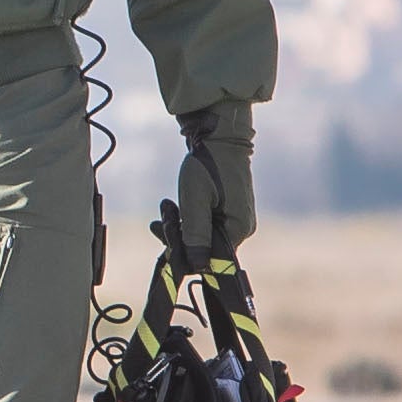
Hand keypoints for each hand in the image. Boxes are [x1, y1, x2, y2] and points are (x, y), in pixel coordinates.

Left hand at [173, 105, 256, 249]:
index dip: (186, 254)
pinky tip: (171, 206)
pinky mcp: (226, 210)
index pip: (211, 259)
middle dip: (178, 237)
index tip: (167, 237)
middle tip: (160, 219)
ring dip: (178, 226)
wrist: (218, 134)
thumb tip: (198, 267)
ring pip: (200, 236)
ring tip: (166, 206)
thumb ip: (196, 234)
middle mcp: (241, 228)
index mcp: (239, 229)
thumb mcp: (195, 200)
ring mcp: (234, 219)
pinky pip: (203, 224)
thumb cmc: (207, 165)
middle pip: (204, 248)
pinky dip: (185, 218)